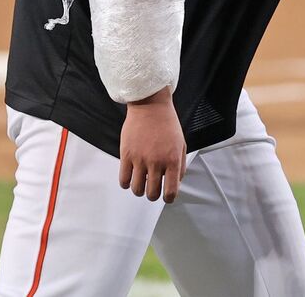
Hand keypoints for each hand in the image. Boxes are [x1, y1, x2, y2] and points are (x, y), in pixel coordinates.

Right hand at [119, 87, 186, 203]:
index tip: (167, 197)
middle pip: (152, 193)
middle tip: (153, 189)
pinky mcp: (126, 155)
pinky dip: (126, 184)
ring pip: (137, 189)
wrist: (151, 107)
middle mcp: (156, 162)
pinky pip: (123, 180)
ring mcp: (140, 159)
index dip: (169, 198)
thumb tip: (175, 182)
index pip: (171, 191)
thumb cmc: (167, 124)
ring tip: (142, 183)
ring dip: (140, 190)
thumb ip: (180, 164)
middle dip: (153, 195)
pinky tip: (130, 178)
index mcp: (172, 159)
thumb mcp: (181, 143)